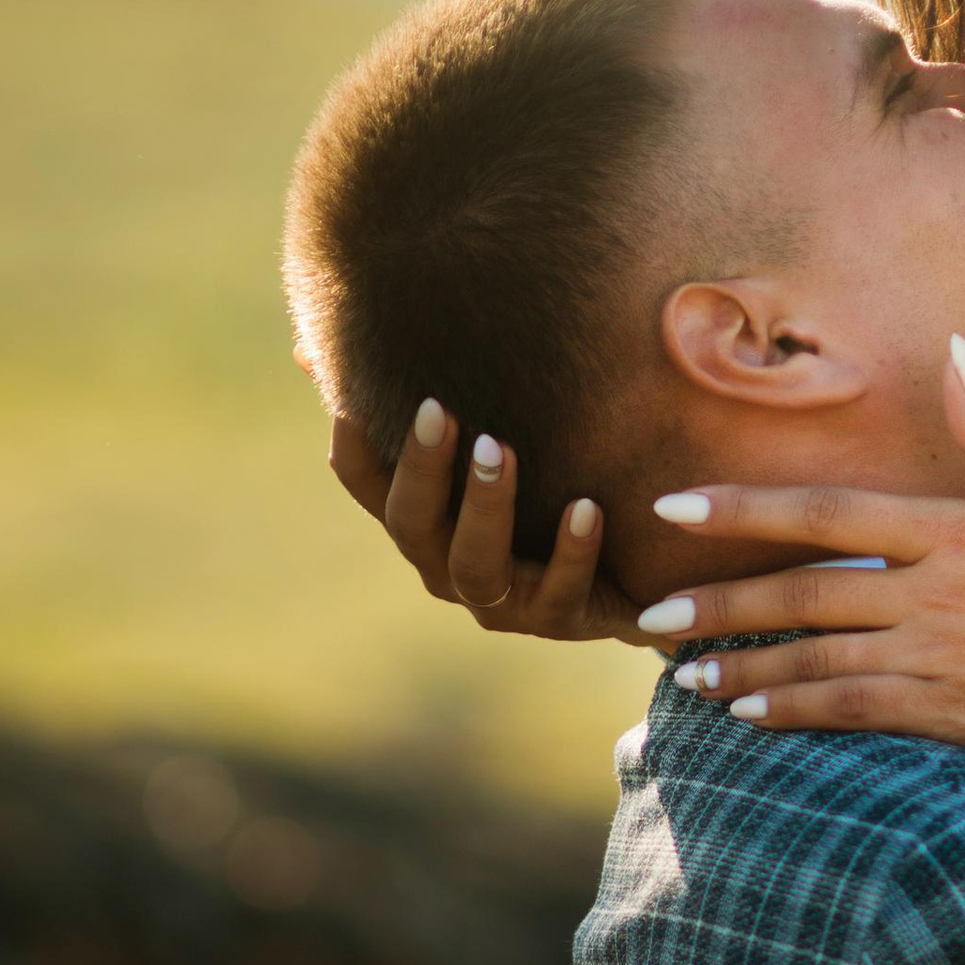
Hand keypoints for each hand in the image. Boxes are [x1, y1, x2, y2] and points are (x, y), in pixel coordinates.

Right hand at [326, 404, 641, 642]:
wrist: (638, 568)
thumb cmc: (556, 478)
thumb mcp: (513, 426)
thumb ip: (452, 387)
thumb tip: (326, 345)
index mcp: (426, 519)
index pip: (366, 486)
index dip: (354, 448)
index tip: (353, 401)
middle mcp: (447, 563)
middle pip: (411, 524)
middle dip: (422, 467)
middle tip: (439, 410)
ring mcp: (501, 601)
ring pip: (475, 564)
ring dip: (485, 506)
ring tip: (503, 452)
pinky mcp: (559, 619)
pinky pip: (559, 593)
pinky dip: (571, 551)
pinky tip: (587, 509)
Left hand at [642, 353, 964, 773]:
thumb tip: (955, 348)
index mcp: (957, 531)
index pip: (829, 513)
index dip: (744, 508)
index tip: (673, 503)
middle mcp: (936, 594)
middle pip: (803, 592)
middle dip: (717, 602)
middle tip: (646, 615)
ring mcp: (940, 658)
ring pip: (816, 659)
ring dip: (742, 665)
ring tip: (682, 672)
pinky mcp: (949, 715)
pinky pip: (853, 712)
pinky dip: (794, 712)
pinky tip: (747, 716)